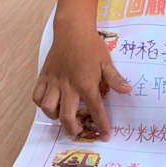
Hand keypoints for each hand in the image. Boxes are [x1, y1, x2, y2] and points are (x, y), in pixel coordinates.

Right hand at [32, 24, 131, 140]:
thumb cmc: (91, 46)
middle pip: (66, 116)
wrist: (72, 30)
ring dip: (55, 116)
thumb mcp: (106, 62)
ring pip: (48, 107)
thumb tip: (128, 91)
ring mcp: (54, 81)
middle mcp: (68, 85)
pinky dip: (41, 104)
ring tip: (63, 116)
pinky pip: (36, 96)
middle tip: (78, 130)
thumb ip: (115, 79)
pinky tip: (50, 103)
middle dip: (72, 128)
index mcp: (86, 83)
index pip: (95, 110)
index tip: (105, 136)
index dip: (101, 125)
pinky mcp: (44, 76)